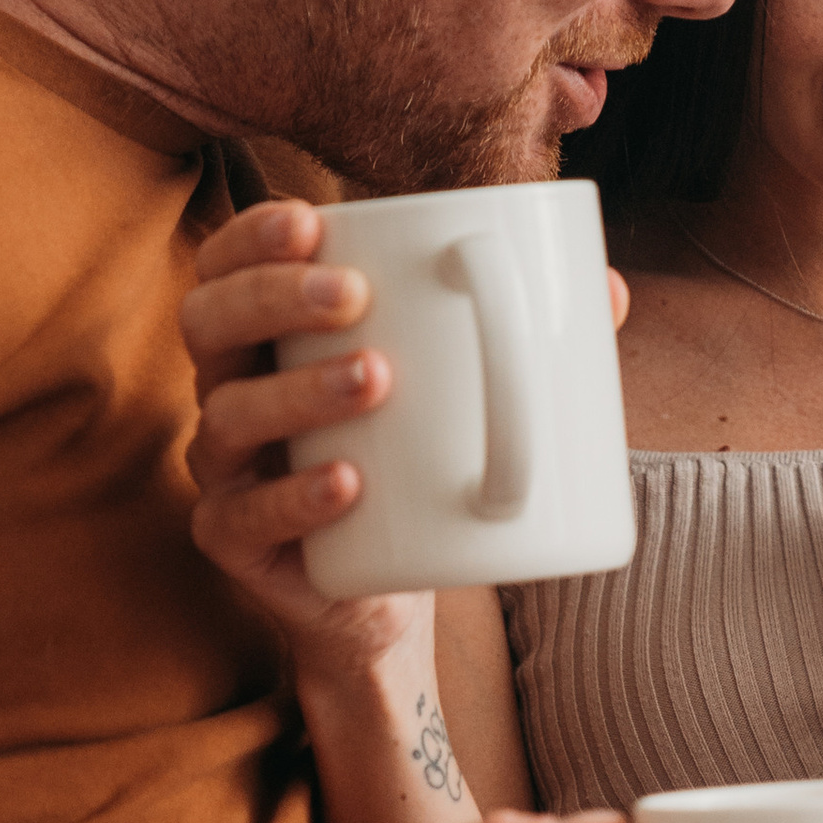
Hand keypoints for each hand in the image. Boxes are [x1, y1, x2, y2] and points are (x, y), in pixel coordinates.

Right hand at [182, 204, 635, 679]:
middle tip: (355, 297)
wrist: (387, 601)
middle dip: (275, 297)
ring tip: (377, 378)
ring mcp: (227, 474)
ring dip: (299, 390)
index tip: (314, 220)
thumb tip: (612, 289)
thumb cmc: (416, 481)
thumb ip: (522, 345)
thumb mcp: (459, 405)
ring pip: (230, 417)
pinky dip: (296, 498)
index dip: (254, 237)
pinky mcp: (237, 544)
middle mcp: (229, 396)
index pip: (228, 267)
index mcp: (265, 343)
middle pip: (211, 324)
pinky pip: (246, 517)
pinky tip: (346, 483)